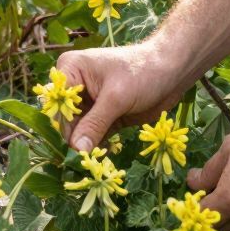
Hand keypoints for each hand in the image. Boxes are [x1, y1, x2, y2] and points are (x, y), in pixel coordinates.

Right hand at [61, 41, 191, 153]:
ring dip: (86, 147)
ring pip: (78, 132)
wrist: (172, 71)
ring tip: (96, 160)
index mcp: (71, 70)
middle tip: (85, 160)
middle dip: (74, 140)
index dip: (61, 127)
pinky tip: (105, 154)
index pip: (57, 104)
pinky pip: (93, 136)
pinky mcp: (104, 117)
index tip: (71, 150)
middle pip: (65, 121)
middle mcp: (76, 86)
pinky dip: (97, 147)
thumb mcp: (116, 98)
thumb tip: (76, 150)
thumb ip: (94, 124)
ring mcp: (90, 103)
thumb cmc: (142, 72)